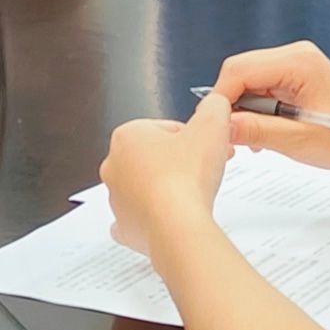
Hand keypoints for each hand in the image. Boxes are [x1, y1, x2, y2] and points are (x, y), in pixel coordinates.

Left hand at [99, 94, 231, 252]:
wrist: (177, 225)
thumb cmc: (186, 178)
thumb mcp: (212, 124)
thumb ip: (215, 105)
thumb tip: (215, 103)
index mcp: (128, 136)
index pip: (166, 129)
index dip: (193, 137)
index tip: (208, 147)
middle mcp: (115, 165)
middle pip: (155, 157)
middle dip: (181, 161)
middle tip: (205, 169)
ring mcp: (117, 198)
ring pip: (146, 186)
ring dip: (168, 187)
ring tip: (194, 193)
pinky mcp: (125, 226)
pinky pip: (136, 217)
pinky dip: (152, 217)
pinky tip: (170, 215)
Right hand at [206, 39, 329, 168]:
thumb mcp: (299, 140)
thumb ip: (257, 131)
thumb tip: (221, 127)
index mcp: (298, 62)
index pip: (238, 70)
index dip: (220, 99)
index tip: (214, 127)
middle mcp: (295, 56)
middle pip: (240, 73)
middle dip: (230, 105)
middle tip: (228, 138)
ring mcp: (294, 66)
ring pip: (247, 82)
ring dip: (242, 111)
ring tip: (248, 141)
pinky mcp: (294, 79)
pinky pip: (261, 90)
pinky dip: (254, 111)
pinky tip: (260, 134)